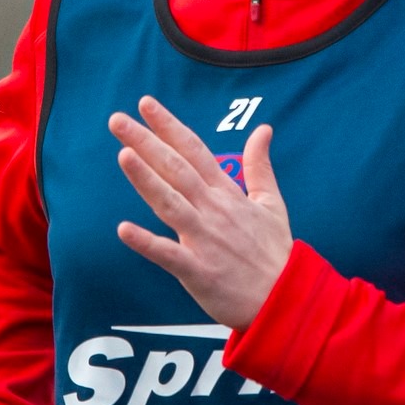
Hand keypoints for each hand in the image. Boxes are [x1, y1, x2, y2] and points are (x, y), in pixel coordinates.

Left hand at [108, 96, 293, 331]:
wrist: (286, 300)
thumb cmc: (275, 253)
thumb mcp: (272, 203)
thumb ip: (260, 165)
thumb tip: (264, 129)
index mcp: (227, 194)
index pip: (194, 151)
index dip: (169, 126)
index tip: (146, 105)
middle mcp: (213, 211)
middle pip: (176, 169)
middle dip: (146, 143)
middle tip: (118, 120)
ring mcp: (205, 240)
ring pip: (170, 203)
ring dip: (146, 180)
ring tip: (123, 155)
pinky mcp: (198, 271)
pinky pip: (168, 255)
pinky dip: (147, 243)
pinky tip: (123, 230)